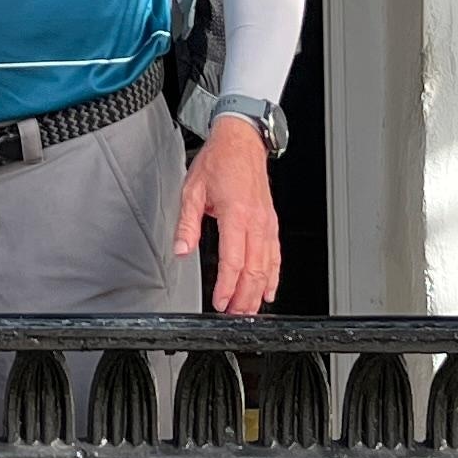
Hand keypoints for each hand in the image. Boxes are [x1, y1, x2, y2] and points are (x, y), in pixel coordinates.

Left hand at [176, 115, 280, 316]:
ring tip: (248, 311)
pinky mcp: (271, 222)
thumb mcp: (192, 190)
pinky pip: (276, 255)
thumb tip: (181, 249)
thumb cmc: (219, 161)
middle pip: (254, 270)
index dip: (227, 287)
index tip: (219, 302)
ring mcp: (267, 223)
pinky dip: (274, 276)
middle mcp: (256, 221)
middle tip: (233, 316)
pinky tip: (269, 290)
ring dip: (258, 292)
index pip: (233, 261)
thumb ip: (187, 224)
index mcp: (236, 214)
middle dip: (244, 298)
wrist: (242, 141)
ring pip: (268, 266)